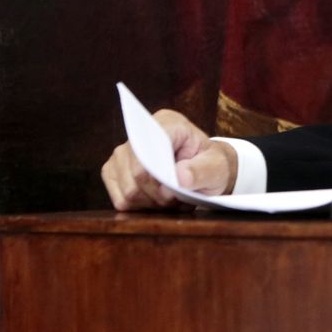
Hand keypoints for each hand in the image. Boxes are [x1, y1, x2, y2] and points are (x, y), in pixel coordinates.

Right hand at [99, 109, 236, 210]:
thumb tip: (180, 178)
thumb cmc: (211, 165)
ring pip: (128, 192)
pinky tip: (159, 202)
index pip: (148, 148)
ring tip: (173, 199)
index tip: (175, 190)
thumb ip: (202, 171)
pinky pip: (121, 200)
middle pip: (137, 175)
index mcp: (166, 123)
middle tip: (179, 199)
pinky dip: (141, 208)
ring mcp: (121, 154)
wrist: (204, 170)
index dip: (158, 174)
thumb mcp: (217, 167)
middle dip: (159, 195)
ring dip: (152, 203)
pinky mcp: (113, 172)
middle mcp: (137, 135)